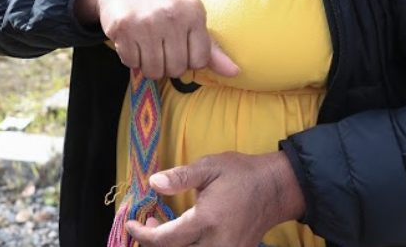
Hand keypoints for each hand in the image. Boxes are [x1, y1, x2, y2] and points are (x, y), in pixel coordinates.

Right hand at [75, 0, 239, 78]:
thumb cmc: (162, 6)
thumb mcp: (190, 19)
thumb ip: (211, 49)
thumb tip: (235, 72)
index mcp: (193, 12)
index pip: (198, 61)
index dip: (187, 59)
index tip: (178, 45)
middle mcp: (171, 15)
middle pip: (176, 69)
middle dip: (167, 64)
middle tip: (160, 46)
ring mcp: (145, 22)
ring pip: (153, 70)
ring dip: (148, 65)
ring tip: (146, 46)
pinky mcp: (122, 28)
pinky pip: (131, 63)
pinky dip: (131, 58)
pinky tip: (131, 41)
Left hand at [125, 151, 305, 246]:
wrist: (275, 189)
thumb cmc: (240, 174)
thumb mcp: (208, 167)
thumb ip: (180, 177)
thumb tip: (154, 182)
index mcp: (207, 221)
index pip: (165, 240)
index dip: (143, 234)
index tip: (131, 223)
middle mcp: (218, 243)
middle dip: (154, 243)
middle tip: (150, 221)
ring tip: (164, 229)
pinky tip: (184, 235)